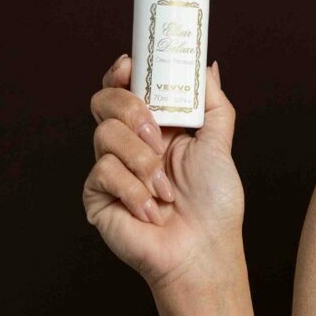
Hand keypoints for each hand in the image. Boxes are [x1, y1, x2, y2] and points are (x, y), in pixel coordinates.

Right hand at [82, 53, 244, 293]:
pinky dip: (135, 191)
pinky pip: (104, 171)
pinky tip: (152, 210)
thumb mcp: (219, 145)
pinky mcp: (97, 194)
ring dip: (142, 161)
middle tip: (157, 134)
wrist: (202, 250)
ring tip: (165, 188)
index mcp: (156, 128)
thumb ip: (211, 103)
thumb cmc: (214, 204)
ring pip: (105, 134)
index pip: (126, 88)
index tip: (129, 65)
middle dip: (131, 109)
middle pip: (104, 100)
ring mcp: (110, 168)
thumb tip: (208, 67)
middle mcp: (129, 144)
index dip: (121, 72)